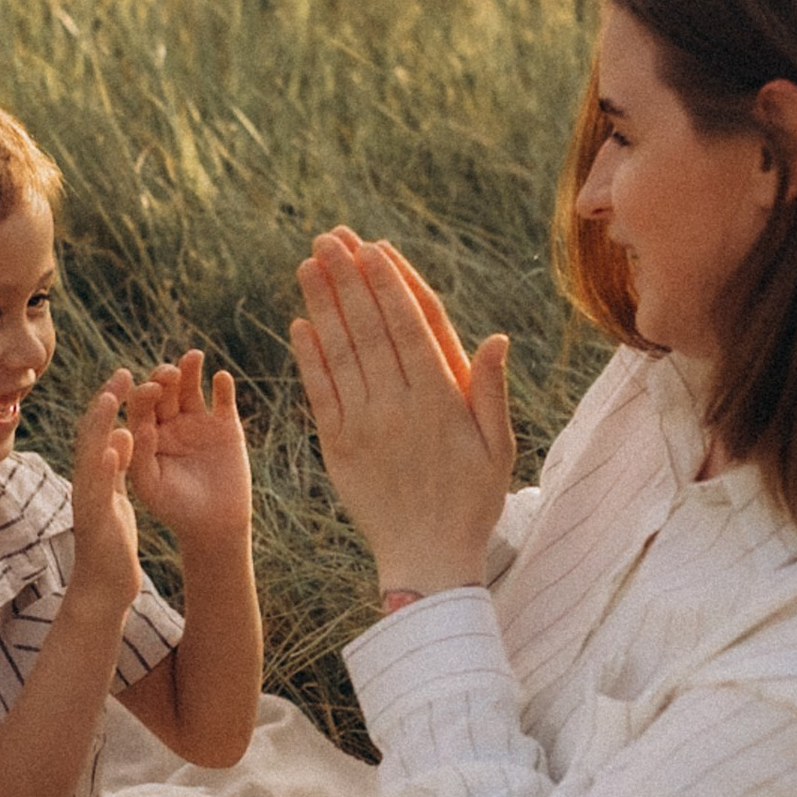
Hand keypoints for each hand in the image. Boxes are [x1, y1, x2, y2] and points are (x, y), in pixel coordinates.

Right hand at [66, 374, 141, 617]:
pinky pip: (99, 491)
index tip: (126, 377)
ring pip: (91, 458)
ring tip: (111, 398)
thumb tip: (122, 435)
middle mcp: (87, 486)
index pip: (101, 434)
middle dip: (105, 404)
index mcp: (96, 479)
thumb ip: (117, 470)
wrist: (103, 590)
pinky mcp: (96, 522)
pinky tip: (116, 448)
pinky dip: (106, 468)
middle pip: (92, 437)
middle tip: (122, 374)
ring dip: (100, 427)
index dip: (110, 404)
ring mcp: (89, 503)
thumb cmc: (111, 546)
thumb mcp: (116, 499)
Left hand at [125, 350, 250, 555]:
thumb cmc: (175, 509)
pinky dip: (223, 387)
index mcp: (146, 434)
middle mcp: (170, 422)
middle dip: (165, 377)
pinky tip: (221, 378)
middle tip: (169, 373)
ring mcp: (198, 421)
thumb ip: (140, 457)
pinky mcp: (226, 425)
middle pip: (165, 390)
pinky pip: (223, 400)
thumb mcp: (151, 487)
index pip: (140, 406)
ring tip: (193, 356)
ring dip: (191, 370)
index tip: (150, 389)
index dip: (143, 395)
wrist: (214, 525)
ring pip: (192, 387)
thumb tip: (140, 426)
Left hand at [291, 235, 512, 596]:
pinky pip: (320, 395)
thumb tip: (495, 337)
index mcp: (441, 400)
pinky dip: (307, 358)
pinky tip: (298, 323)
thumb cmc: (473, 500)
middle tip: (328, 236)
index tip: (372, 246)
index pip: (410, 326)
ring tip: (307, 262)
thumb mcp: (498, 446)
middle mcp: (399, 406)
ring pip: (340, 353)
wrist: (429, 560)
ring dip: (322, 304)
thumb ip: (491, 390)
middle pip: (369, 328)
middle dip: (347, 277)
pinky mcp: (338, 448)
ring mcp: (365, 426)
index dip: (388, 283)